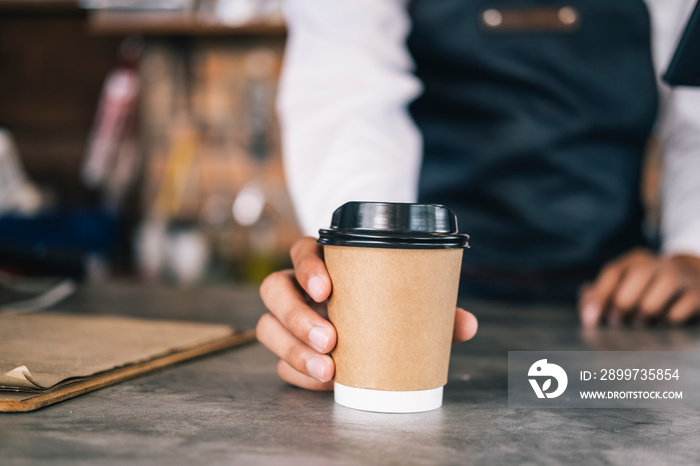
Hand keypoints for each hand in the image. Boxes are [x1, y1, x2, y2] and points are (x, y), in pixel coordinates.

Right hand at [257, 237, 478, 389]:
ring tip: (327, 370)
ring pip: (268, 328)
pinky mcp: (287, 349)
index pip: (301, 251)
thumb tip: (467, 325)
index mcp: (324, 263)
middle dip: (298, 317)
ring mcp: (288, 319)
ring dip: (293, 350)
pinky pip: (279, 362)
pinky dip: (298, 374)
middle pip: (274, 290)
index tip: (326, 288)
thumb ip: (432, 309)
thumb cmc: (383, 301)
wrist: (367, 321)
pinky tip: (322, 383)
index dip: (307, 267)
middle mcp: (297, 287)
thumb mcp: (405, 299)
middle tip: (331, 340)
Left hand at [578, 249, 699, 326]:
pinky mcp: (696, 293)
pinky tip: (663, 321)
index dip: (599, 296)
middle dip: (622, 304)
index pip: (613, 272)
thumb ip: (600, 293)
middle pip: (638, 276)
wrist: (691, 277)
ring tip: (639, 322)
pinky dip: (667, 320)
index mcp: (634, 260)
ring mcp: (679, 276)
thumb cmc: (646, 286)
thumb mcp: (624, 283)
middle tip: (617, 321)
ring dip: (643, 313)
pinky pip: (679, 309)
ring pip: (660, 292)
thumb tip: (586, 307)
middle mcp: (657, 263)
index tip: (590, 320)